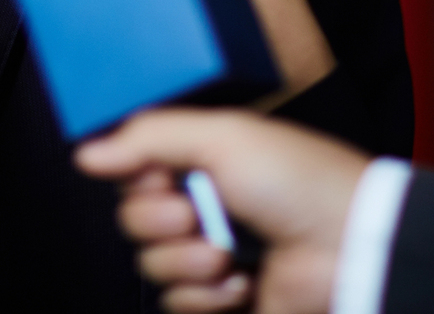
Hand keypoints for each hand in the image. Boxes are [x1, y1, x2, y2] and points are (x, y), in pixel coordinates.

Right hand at [75, 109, 370, 313]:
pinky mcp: (221, 303)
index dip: (140, 180)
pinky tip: (241, 285)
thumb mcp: (221, 136)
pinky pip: (176, 306)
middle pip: (133, 222)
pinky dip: (205, 298)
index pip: (134, 174)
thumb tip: (86, 155)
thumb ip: (147, 138)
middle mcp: (201, 209)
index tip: (164, 177)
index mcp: (201, 163)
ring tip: (227, 255)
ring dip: (185, 262)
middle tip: (195, 214)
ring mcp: (211, 259)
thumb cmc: (296, 182)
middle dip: (160, 221)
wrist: (348, 248)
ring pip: (151, 267)